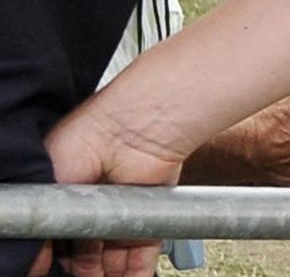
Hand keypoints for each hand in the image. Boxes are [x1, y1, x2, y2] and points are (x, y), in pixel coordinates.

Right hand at [36, 98, 185, 276]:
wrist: (132, 129)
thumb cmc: (83, 141)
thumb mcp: (45, 183)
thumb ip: (43, 225)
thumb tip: (36, 262)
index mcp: (64, 193)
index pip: (55, 237)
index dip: (53, 255)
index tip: (49, 267)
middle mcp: (93, 203)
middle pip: (82, 251)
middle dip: (79, 269)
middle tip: (78, 276)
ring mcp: (121, 210)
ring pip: (110, 256)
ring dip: (106, 274)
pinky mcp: (150, 214)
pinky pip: (141, 251)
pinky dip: (135, 271)